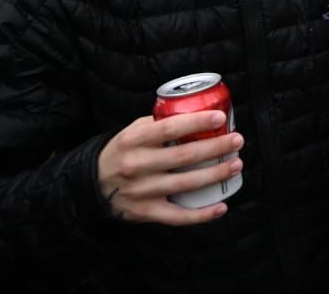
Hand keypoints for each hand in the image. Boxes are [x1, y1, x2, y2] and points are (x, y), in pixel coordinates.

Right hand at [96, 111, 242, 225]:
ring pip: (185, 184)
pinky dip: (201, 214)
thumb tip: (199, 112)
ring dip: (215, 175)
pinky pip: (177, 216)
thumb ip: (160, 123)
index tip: (220, 117)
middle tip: (237, 140)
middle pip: (184, 156)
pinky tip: (221, 207)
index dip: (196, 122)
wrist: (91, 184)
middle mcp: (136, 166)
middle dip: (216, 147)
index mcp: (133, 140)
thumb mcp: (133, 131)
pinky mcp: (144, 212)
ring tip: (236, 164)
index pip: (169, 128)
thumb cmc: (123, 151)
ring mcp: (141, 191)